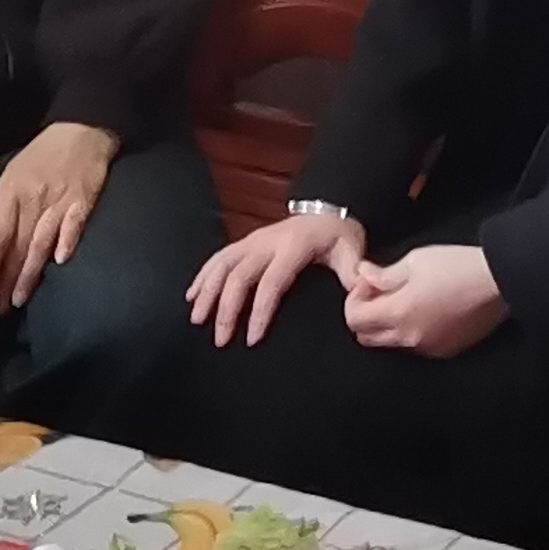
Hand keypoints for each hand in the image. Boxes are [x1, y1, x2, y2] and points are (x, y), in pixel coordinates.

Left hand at [0, 122, 118, 312]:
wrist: (80, 129)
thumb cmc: (42, 155)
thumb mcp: (13, 174)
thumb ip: (5, 206)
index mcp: (11, 192)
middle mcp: (32, 198)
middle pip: (16, 246)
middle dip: (5, 280)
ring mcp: (58, 200)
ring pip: (40, 243)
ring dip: (30, 273)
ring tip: (20, 298)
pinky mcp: (83, 200)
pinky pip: (73, 225)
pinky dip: (67, 243)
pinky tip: (60, 262)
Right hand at [187, 211, 367, 347]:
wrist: (328, 209)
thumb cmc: (339, 237)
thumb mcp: (351, 252)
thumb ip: (353, 274)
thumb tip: (357, 296)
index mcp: (294, 247)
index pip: (272, 282)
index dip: (260, 311)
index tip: (252, 338)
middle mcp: (267, 242)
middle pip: (239, 275)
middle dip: (226, 309)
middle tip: (220, 339)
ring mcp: (253, 240)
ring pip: (222, 265)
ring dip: (207, 292)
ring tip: (197, 319)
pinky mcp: (245, 242)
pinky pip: (218, 257)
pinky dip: (202, 276)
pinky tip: (191, 295)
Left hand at [344, 244, 503, 358]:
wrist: (500, 280)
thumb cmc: (460, 266)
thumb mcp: (415, 260)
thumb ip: (383, 274)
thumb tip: (363, 275)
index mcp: (399, 313)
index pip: (354, 319)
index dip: (354, 299)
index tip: (368, 284)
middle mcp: (410, 337)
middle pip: (366, 338)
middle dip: (366, 315)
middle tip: (380, 293)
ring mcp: (429, 348)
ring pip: (390, 344)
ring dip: (388, 325)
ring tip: (406, 300)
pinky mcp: (447, 351)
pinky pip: (416, 347)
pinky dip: (411, 332)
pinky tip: (426, 311)